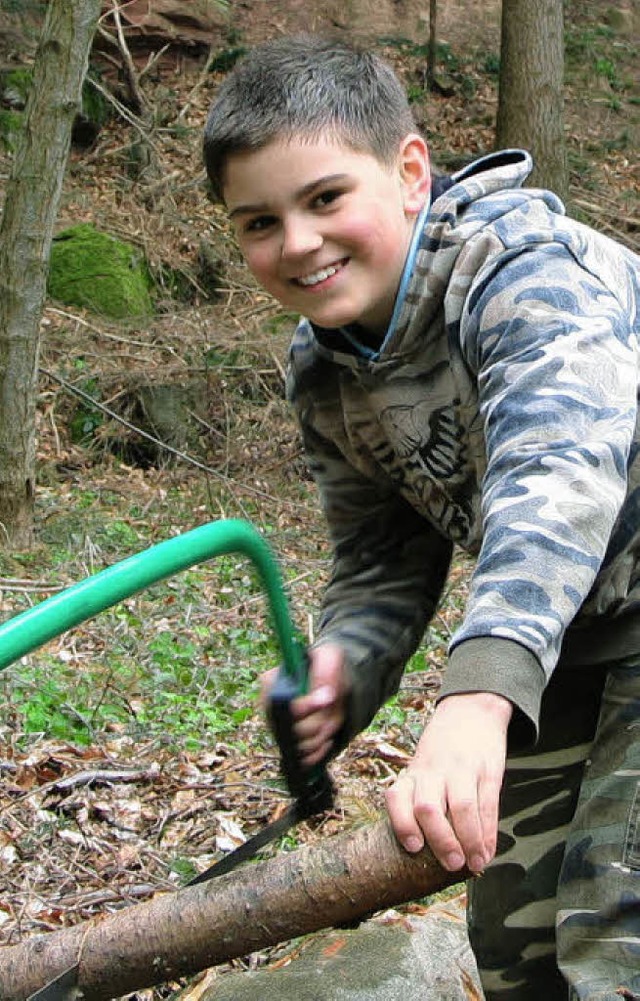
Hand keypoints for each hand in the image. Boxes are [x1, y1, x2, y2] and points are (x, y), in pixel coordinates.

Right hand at [260, 642, 349, 765]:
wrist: (331, 684)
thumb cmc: (326, 668)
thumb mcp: (329, 657)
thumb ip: (326, 668)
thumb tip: (325, 693)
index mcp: (272, 683)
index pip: (282, 702)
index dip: (307, 705)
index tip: (328, 697)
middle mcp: (270, 708)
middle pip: (292, 730)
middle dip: (318, 723)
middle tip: (329, 709)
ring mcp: (277, 729)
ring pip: (299, 746)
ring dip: (320, 737)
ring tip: (328, 722)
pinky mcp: (288, 744)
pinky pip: (301, 759)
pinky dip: (318, 752)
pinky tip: (325, 739)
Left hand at [385, 692, 511, 873]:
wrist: (472, 709)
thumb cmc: (443, 748)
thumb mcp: (424, 766)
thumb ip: (422, 798)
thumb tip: (428, 850)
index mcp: (414, 772)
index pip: (397, 797)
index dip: (402, 824)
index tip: (414, 848)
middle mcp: (434, 770)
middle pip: (427, 807)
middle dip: (439, 840)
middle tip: (450, 864)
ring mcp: (461, 769)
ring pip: (460, 807)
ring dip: (468, 841)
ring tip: (474, 864)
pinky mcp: (487, 769)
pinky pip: (488, 804)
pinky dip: (488, 832)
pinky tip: (488, 851)